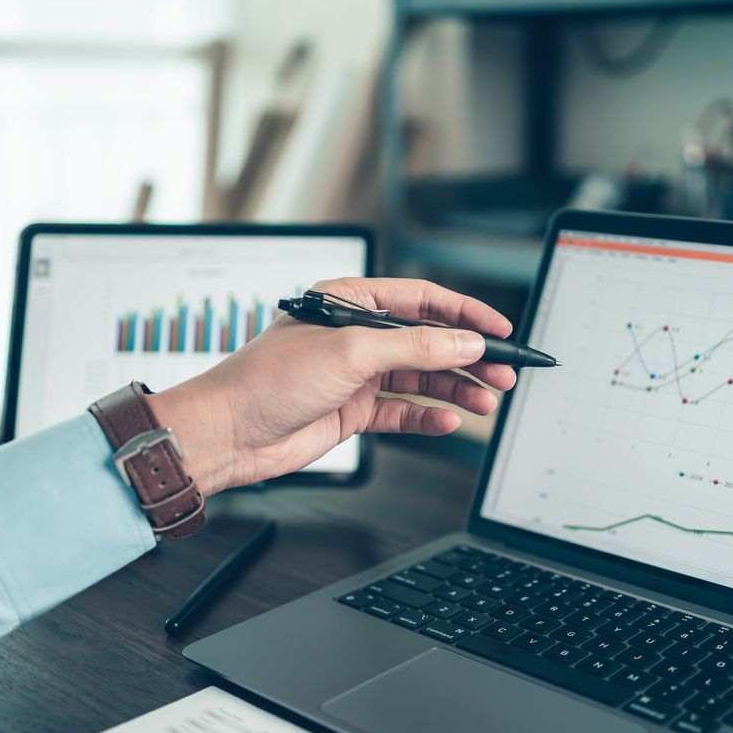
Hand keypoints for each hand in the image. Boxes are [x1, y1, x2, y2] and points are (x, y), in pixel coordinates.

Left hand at [148, 278, 516, 494]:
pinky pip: (403, 410)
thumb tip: (463, 342)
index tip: (500, 331)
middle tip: (503, 374)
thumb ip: (414, 348)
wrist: (228, 432)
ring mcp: (355, 374)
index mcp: (352, 302)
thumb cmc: (267, 381)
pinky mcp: (352, 410)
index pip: (423, 300)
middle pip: (429, 342)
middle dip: (469, 358)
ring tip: (486, 401)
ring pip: (421, 378)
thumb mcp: (351, 354)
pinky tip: (449, 420)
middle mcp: (356, 336)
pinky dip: (428, 416)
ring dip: (455, 389)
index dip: (466, 315)